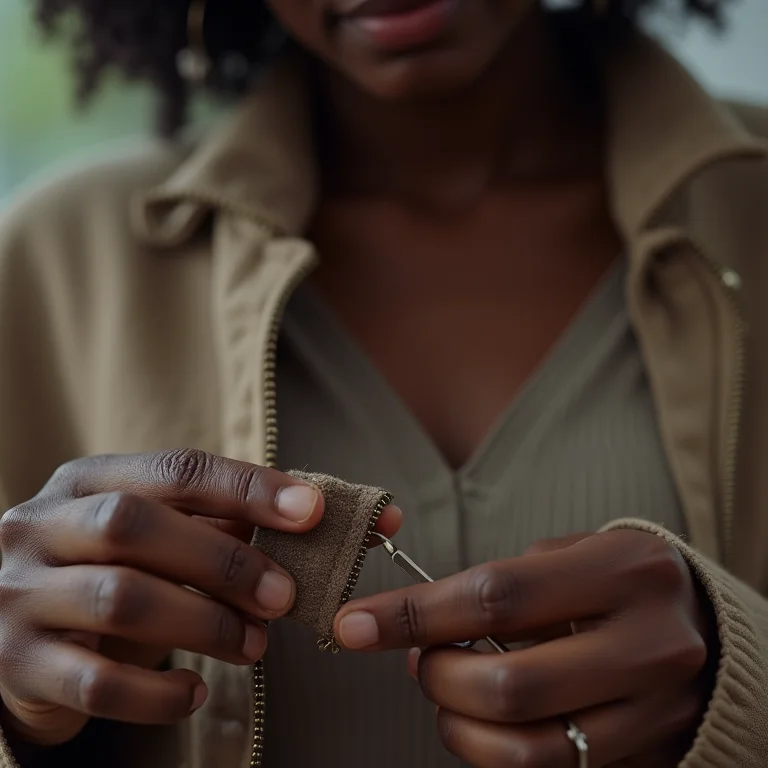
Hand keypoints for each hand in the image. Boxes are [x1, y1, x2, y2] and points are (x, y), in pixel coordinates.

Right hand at [0, 449, 400, 746]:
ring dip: (204, 623)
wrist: (16, 633)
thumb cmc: (110, 570)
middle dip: (224, 560)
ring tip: (253, 644)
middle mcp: (43, 525)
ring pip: (120, 598)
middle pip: (136, 524)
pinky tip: (195, 691)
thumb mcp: (155, 536)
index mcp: (88, 479)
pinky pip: (96, 682)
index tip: (312, 511)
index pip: (176, 468)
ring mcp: (20, 594)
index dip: (248, 487)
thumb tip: (311, 519)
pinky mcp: (17, 664)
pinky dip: (157, 692)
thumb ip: (219, 522)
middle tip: (285, 595)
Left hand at [334, 530, 713, 767]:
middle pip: (507, 683)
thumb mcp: (571, 553)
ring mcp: (652, 707)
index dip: (414, 614)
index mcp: (623, 569)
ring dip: (457, 721)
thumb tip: (420, 625)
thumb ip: (503, 584)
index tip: (355, 624)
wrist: (701, 622)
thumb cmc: (615, 577)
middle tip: (417, 657)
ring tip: (446, 687)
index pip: (496, 596)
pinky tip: (482, 717)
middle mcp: (647, 642)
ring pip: (524, 744)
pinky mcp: (643, 750)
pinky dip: (492, 748)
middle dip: (436, 674)